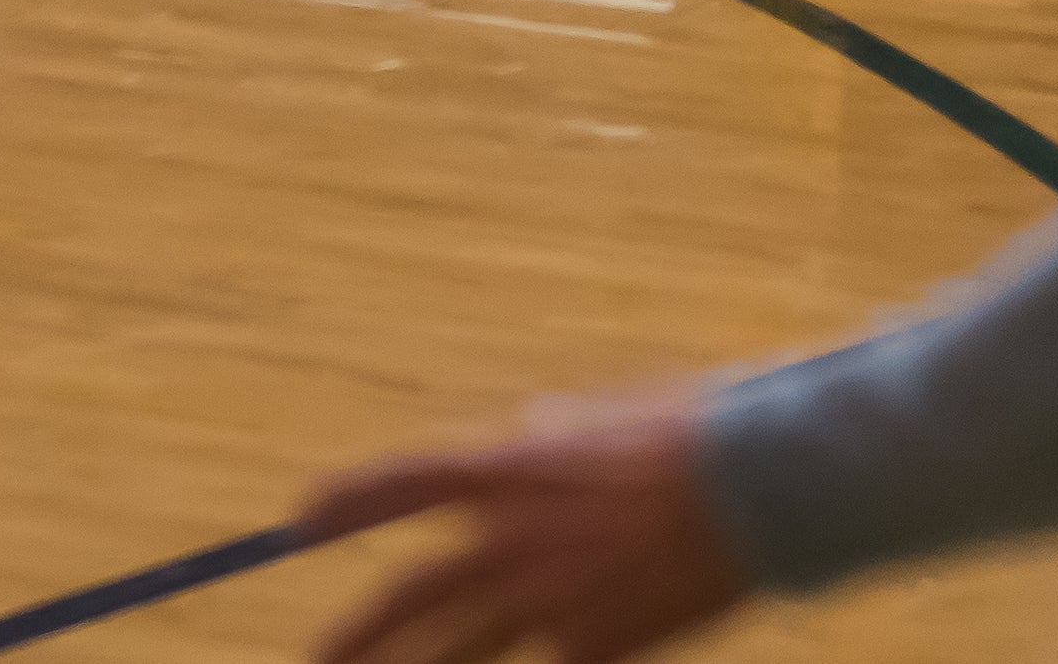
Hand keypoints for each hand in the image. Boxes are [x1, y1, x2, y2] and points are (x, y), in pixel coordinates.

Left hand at [295, 409, 753, 663]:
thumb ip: (548, 437)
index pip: (404, 484)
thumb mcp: (598, 418)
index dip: (348, 502)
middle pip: (414, 598)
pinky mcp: (597, 647)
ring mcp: (553, 600)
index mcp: (510, 468)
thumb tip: (529, 432)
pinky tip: (541, 659)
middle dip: (359, 635)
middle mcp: (516, 539)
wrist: (758, 488)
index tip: (299, 520)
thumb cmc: (687, 435)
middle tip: (319, 658)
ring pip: (461, 654)